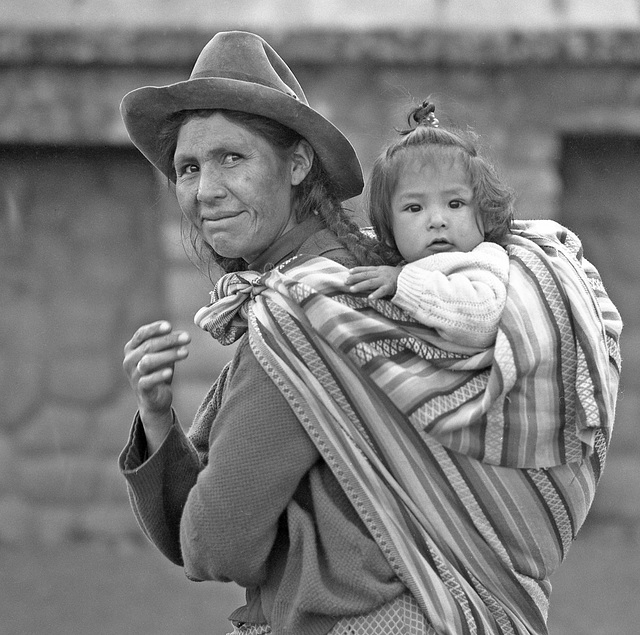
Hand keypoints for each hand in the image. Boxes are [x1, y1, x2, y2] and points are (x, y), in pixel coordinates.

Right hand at [122, 320, 190, 450]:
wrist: (154, 399)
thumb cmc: (158, 371)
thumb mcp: (163, 354)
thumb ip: (168, 344)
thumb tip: (183, 336)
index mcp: (132, 348)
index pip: (142, 334)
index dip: (155, 329)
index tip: (170, 326)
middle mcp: (129, 360)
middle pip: (148, 346)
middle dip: (169, 340)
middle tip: (187, 337)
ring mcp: (133, 375)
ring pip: (148, 361)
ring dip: (168, 355)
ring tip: (186, 352)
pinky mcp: (140, 389)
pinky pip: (148, 381)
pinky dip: (159, 375)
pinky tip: (170, 372)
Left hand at [345, 266, 400, 299]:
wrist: (411, 279)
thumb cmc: (398, 277)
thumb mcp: (386, 273)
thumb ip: (377, 274)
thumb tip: (365, 278)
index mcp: (380, 270)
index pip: (366, 269)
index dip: (357, 270)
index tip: (348, 272)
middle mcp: (381, 273)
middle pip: (365, 275)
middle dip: (354, 278)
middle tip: (345, 282)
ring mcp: (385, 280)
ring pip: (370, 282)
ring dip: (360, 286)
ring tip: (352, 290)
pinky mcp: (390, 287)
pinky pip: (382, 291)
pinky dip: (375, 294)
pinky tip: (369, 298)